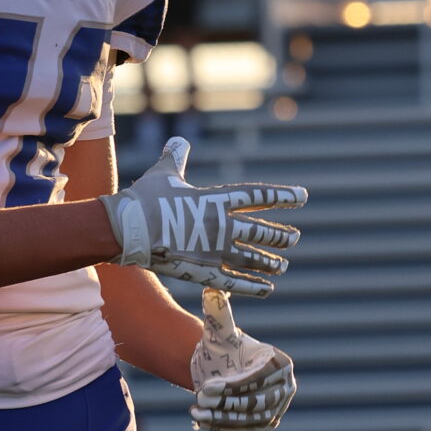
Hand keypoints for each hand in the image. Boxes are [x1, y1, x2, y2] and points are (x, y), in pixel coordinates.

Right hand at [102, 138, 306, 297]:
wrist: (128, 228)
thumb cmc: (145, 199)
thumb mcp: (164, 174)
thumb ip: (175, 158)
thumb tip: (177, 141)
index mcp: (217, 200)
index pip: (259, 196)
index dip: (282, 196)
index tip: (302, 197)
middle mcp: (223, 226)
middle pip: (261, 232)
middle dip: (280, 236)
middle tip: (294, 238)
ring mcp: (215, 251)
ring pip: (253, 258)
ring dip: (270, 262)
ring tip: (283, 266)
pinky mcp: (203, 272)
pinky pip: (234, 283)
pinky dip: (253, 287)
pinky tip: (268, 290)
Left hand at [188, 289, 296, 430]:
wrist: (217, 372)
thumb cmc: (221, 349)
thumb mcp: (218, 330)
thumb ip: (218, 312)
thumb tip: (212, 290)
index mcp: (280, 363)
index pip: (260, 379)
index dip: (233, 385)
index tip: (207, 387)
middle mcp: (285, 388)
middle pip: (257, 402)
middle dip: (226, 403)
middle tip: (198, 400)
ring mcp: (277, 410)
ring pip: (250, 419)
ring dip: (222, 419)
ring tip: (196, 412)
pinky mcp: (264, 428)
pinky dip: (225, 430)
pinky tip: (203, 423)